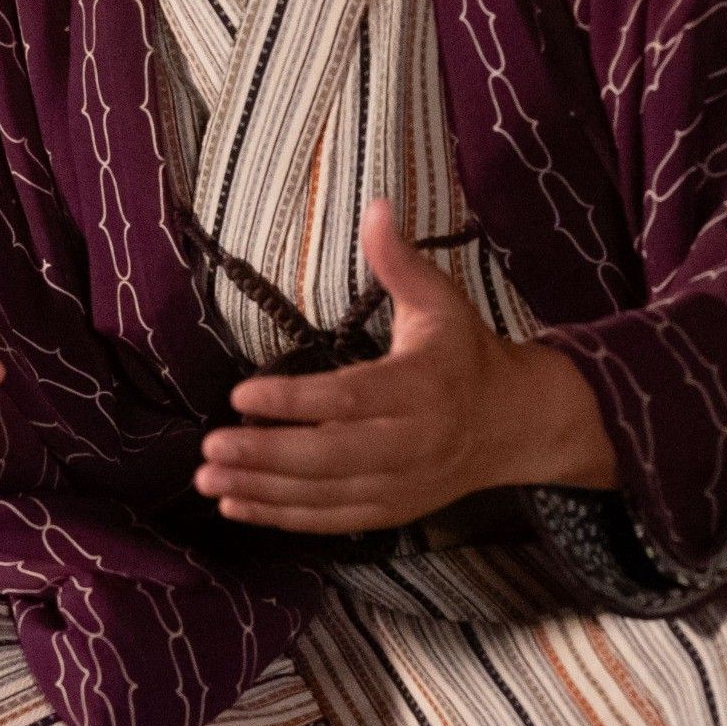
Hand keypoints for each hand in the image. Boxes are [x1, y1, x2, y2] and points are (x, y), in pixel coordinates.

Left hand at [193, 199, 617, 533]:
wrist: (518, 426)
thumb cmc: (466, 355)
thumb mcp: (441, 302)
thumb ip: (399, 262)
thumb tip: (374, 205)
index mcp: (420, 388)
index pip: (350, 399)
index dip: (294, 402)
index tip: (241, 395)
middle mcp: (410, 442)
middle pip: (331, 457)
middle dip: (267, 455)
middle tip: (211, 447)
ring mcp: (400, 483)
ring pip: (325, 495)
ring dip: (262, 490)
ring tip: (207, 478)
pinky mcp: (392, 510)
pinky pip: (332, 520)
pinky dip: (283, 517)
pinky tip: (237, 505)